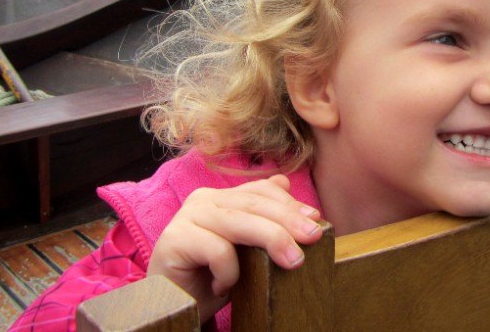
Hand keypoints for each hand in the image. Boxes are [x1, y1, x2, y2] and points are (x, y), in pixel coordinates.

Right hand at [146, 174, 322, 321]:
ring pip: (239, 222)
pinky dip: (229, 271)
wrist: (173, 306)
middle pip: (253, 204)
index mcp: (220, 198)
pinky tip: (224, 288)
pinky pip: (217, 250)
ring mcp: (186, 217)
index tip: (316, 220)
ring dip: (272, 239)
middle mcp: (202, 200)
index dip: (289, 204)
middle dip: (288, 219)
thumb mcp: (244, 249)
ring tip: (294, 261)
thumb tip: (286, 184)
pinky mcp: (174, 239)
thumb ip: (260, 219)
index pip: (260, 191)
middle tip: (314, 237)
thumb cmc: (210, 278)